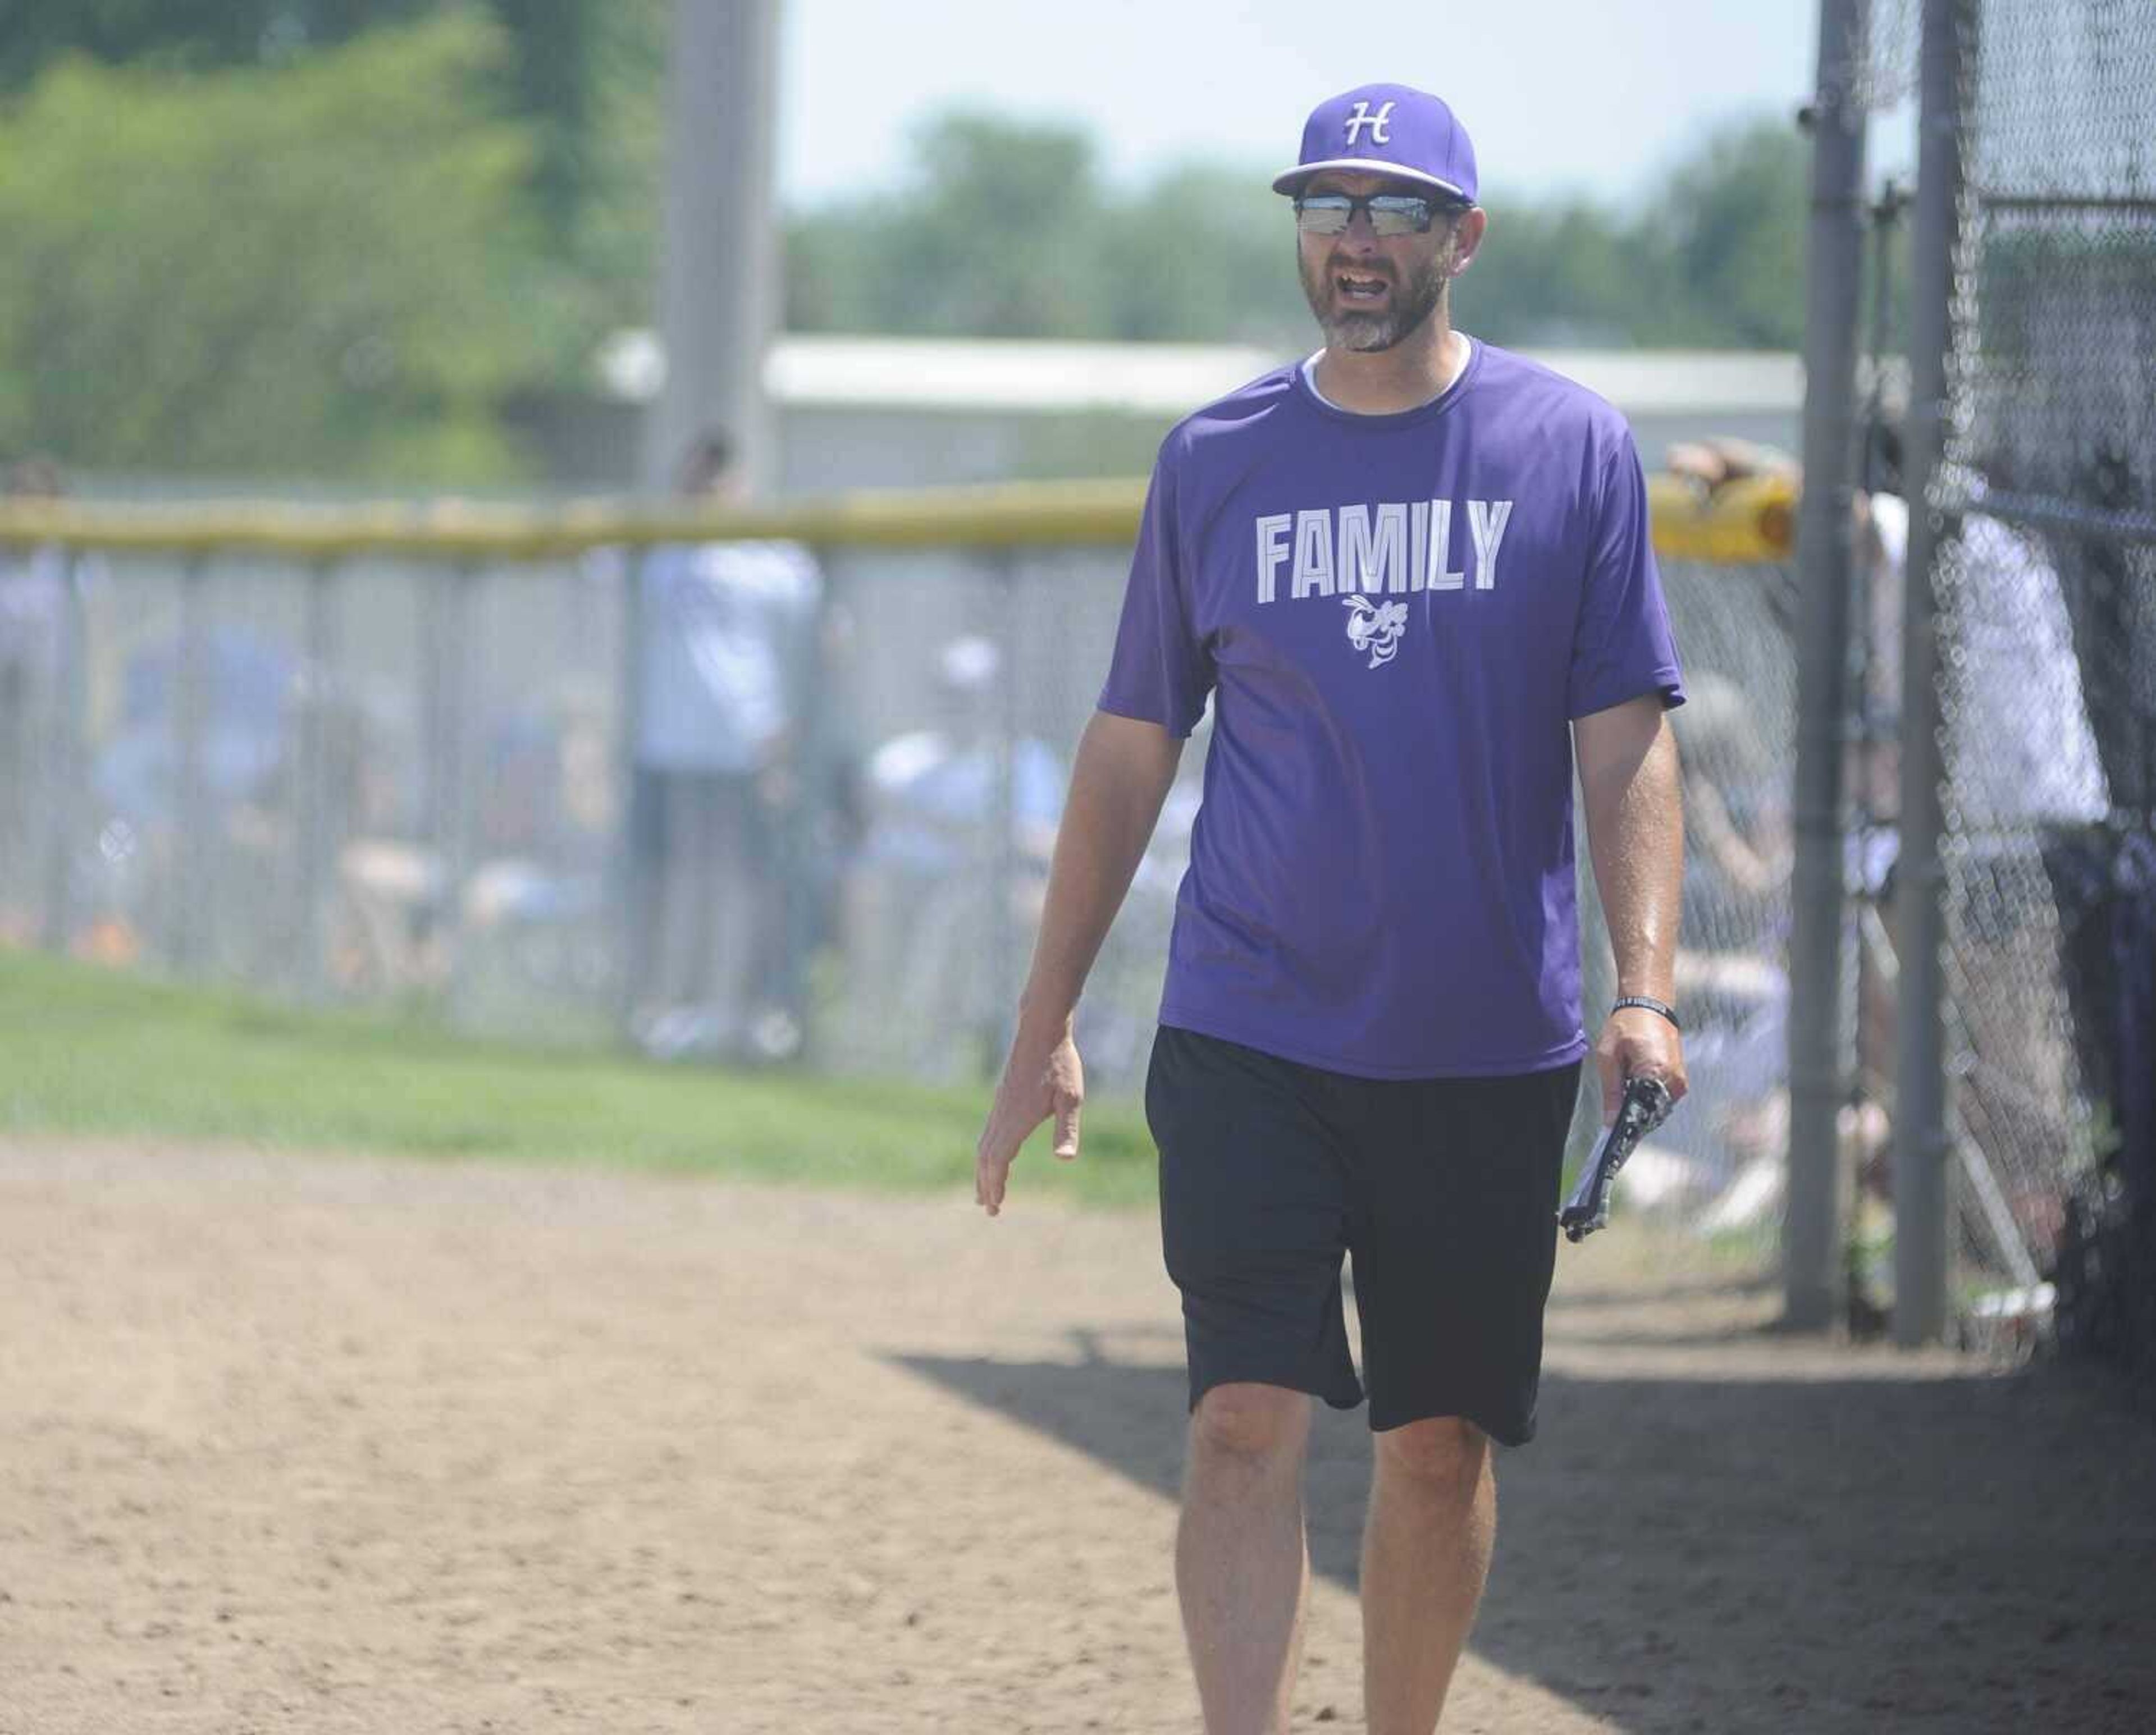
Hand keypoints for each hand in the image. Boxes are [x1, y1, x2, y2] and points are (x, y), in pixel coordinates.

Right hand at [975, 1029, 1083, 1216]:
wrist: (1041, 1031)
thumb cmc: (1060, 1064)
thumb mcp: (1071, 1098)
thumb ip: (1067, 1129)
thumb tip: (1065, 1159)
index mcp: (1016, 1120)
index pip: (998, 1160)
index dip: (995, 1185)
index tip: (994, 1206)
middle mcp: (1001, 1116)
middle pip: (986, 1158)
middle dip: (986, 1184)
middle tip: (988, 1208)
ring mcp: (999, 1107)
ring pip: (984, 1145)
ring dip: (984, 1170)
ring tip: (985, 1190)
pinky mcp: (1002, 1099)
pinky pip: (989, 1133)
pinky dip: (987, 1153)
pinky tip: (994, 1156)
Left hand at [1592, 1007, 1687, 1127]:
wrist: (1649, 1006)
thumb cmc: (1626, 1026)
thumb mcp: (1608, 1057)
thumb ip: (1611, 1092)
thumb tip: (1611, 1122)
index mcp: (1656, 1071)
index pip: (1642, 1111)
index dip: (1626, 1125)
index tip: (1612, 1138)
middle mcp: (1673, 1080)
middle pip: (1651, 1114)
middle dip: (1632, 1118)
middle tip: (1612, 1120)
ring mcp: (1679, 1082)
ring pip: (1657, 1109)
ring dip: (1640, 1108)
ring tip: (1622, 1098)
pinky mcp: (1679, 1081)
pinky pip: (1661, 1100)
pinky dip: (1647, 1100)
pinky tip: (1633, 1090)